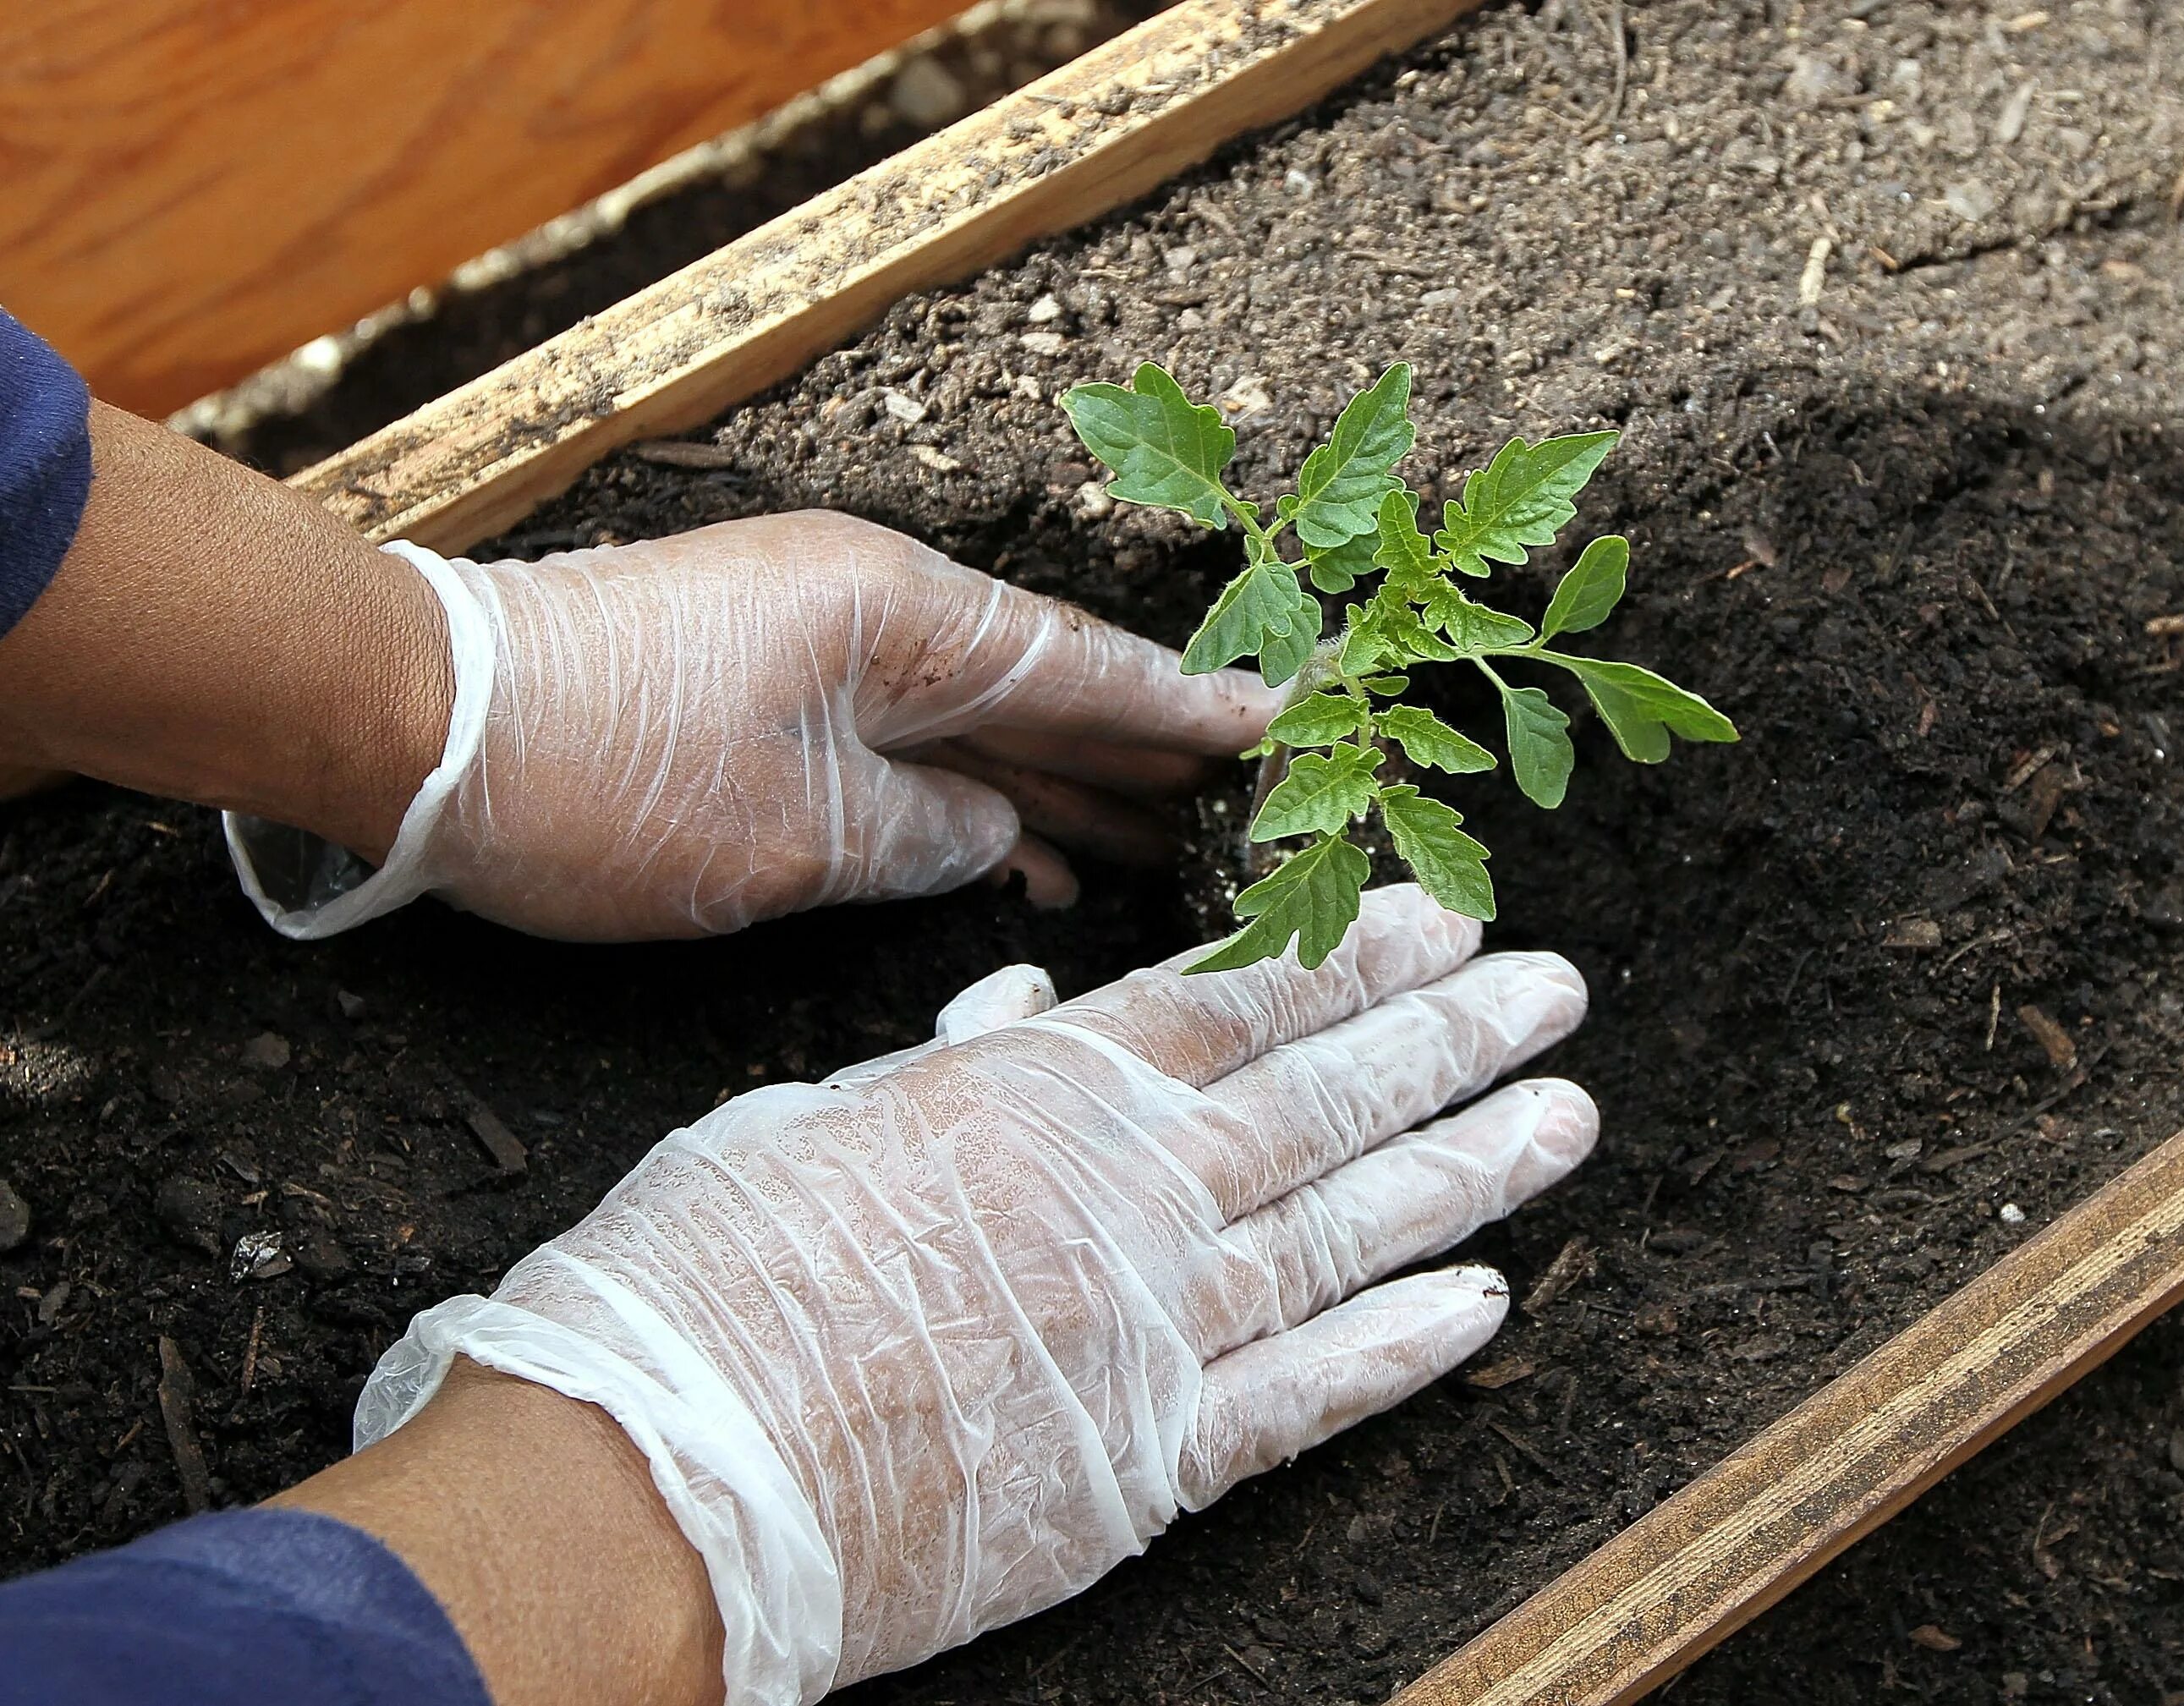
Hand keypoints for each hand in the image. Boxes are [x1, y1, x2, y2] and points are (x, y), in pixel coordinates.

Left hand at [226, 511, 1280, 939]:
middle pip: (1043, 687)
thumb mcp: (793, 837)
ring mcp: (816, 652)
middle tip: (1246, 799)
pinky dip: (967, 801)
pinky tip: (1024, 857)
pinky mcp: (764, 697)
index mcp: (898, 618)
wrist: (414, 729)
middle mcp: (871, 616)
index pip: (1082, 666)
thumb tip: (995, 839)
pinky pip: (905, 748)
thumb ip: (924, 838)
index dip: (1185, 707)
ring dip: (1060, 783)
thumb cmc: (599, 777)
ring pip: (976, 724)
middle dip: (1141, 749)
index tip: (1281, 720)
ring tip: (1160, 842)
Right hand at [351, 887, 1596, 1703]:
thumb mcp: (813, 1120)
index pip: (1236, 999)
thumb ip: (943, 1063)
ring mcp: (1153, 1331)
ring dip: (1468, 1170)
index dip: (1351, 954)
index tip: (1440, 913)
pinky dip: (1401, 1350)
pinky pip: (1306, 1397)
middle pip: (1325, 1101)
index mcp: (1042, 1095)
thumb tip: (1021, 1002)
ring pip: (1347, 1232)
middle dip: (1452, 1038)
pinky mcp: (1148, 1463)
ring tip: (1564, 1115)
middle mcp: (1127, 1197)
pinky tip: (1485, 1303)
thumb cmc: (706, 1278)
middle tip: (1555, 988)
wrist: (664, 1475)